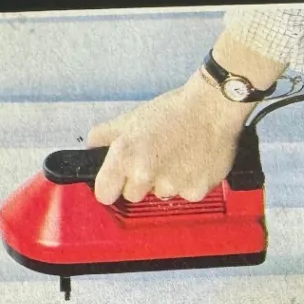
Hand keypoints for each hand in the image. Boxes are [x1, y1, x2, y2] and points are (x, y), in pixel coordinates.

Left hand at [87, 32, 286, 204]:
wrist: (213, 107)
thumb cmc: (174, 111)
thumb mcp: (133, 118)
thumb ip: (106, 134)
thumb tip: (91, 143)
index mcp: (125, 156)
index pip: (104, 194)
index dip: (110, 187)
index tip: (117, 181)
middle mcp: (145, 174)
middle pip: (132, 196)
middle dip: (140, 182)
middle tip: (155, 158)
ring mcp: (171, 185)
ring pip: (161, 195)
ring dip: (167, 181)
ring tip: (178, 156)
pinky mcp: (195, 191)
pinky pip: (185, 195)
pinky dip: (189, 182)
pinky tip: (194, 161)